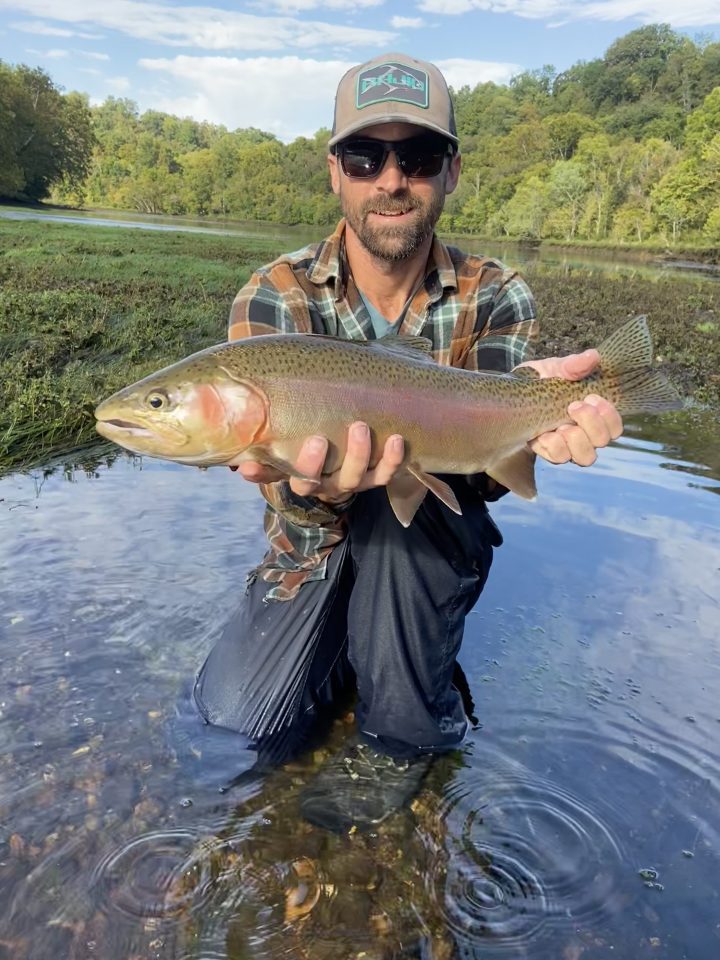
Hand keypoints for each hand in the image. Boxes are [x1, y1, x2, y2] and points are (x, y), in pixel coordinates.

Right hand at [234, 421, 404, 503]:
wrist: (350, 451)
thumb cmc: (312, 442)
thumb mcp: (289, 444)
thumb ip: (267, 447)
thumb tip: (240, 455)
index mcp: (298, 476)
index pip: (274, 478)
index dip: (263, 474)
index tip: (251, 463)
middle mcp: (325, 484)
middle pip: (318, 482)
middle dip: (315, 464)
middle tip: (317, 440)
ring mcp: (352, 482)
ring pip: (355, 479)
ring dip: (358, 456)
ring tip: (360, 428)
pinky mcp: (375, 476)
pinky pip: (385, 473)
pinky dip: (392, 460)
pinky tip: (396, 439)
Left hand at [518, 349, 622, 465]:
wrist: (506, 395)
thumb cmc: (537, 381)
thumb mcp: (553, 369)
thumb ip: (572, 365)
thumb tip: (593, 356)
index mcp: (592, 413)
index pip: (614, 426)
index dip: (609, 416)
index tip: (591, 397)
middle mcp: (584, 432)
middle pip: (603, 440)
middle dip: (592, 424)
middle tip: (573, 406)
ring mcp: (567, 445)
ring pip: (586, 457)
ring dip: (576, 440)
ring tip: (560, 425)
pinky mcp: (547, 452)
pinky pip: (558, 457)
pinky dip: (553, 445)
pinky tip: (543, 433)